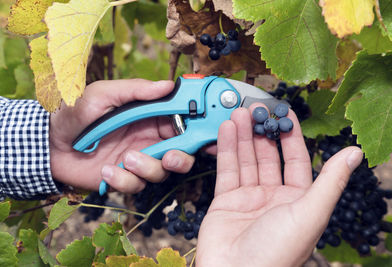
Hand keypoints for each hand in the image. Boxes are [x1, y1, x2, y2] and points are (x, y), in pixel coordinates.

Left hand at [49, 79, 194, 192]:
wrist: (47, 144)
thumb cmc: (75, 112)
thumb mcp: (103, 94)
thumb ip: (135, 90)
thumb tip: (168, 85)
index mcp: (150, 117)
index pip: (182, 123)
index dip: (197, 129)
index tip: (205, 135)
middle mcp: (148, 139)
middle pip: (181, 153)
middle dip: (180, 158)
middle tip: (168, 157)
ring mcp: (138, 160)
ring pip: (161, 172)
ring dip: (146, 168)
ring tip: (125, 160)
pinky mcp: (124, 178)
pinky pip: (136, 185)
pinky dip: (123, 180)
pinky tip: (106, 170)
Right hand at [196, 104, 362, 266]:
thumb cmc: (277, 252)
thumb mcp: (310, 213)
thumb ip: (331, 181)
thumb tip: (356, 153)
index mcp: (297, 200)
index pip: (296, 159)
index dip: (291, 135)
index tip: (285, 112)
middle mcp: (273, 197)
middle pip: (268, 156)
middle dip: (262, 131)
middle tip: (256, 108)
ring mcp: (248, 198)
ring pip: (246, 159)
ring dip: (243, 136)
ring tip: (239, 113)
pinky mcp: (225, 201)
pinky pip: (227, 169)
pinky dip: (227, 149)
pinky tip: (227, 130)